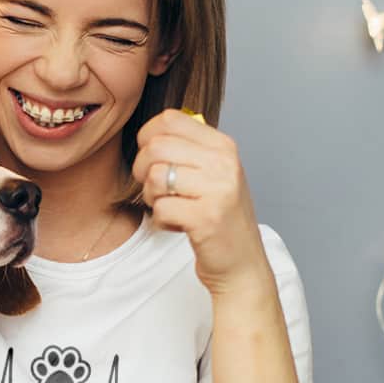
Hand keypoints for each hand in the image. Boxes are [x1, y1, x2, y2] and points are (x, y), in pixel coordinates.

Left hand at [132, 109, 270, 295]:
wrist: (241, 262)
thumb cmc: (219, 217)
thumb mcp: (212, 174)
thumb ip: (187, 150)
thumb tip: (150, 131)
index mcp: (222, 145)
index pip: (169, 119)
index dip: (147, 138)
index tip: (151, 159)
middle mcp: (223, 162)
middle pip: (155, 147)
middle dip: (142, 170)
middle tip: (154, 189)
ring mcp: (217, 189)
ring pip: (154, 178)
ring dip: (151, 198)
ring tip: (170, 207)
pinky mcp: (206, 217)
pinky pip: (160, 208)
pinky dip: (161, 220)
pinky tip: (178, 224)